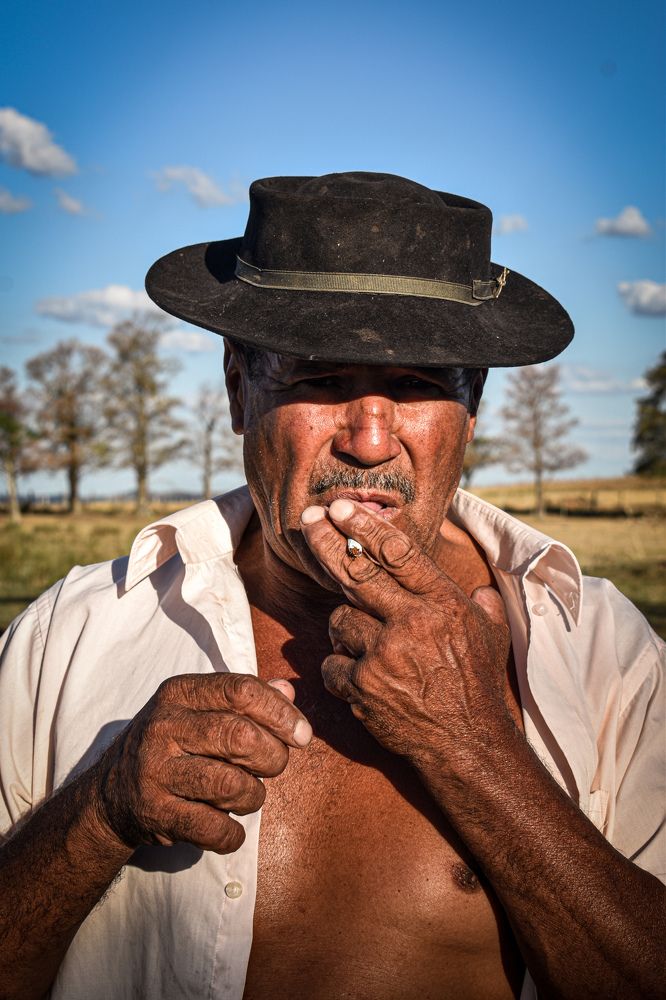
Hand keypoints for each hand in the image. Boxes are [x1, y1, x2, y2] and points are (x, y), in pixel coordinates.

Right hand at [94, 674, 310, 853]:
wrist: (111, 795)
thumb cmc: (173, 745)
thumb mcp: (199, 710)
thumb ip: (244, 700)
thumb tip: (288, 692)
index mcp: (180, 693)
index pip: (241, 691)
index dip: (281, 713)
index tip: (302, 734)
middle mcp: (164, 727)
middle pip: (240, 736)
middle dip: (273, 756)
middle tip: (274, 767)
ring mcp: (156, 771)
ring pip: (230, 784)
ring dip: (254, 796)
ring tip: (248, 795)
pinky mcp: (155, 813)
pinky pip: (213, 828)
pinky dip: (233, 834)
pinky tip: (230, 828)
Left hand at [300, 498, 513, 772]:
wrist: (468, 744)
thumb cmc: (478, 686)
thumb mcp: (492, 635)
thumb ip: (483, 604)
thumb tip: (479, 586)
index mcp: (443, 603)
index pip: (398, 552)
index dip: (365, 526)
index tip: (340, 508)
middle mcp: (413, 622)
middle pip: (356, 571)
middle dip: (327, 542)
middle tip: (311, 520)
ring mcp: (385, 654)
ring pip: (340, 619)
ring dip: (345, 628)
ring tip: (367, 644)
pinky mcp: (363, 686)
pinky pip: (331, 662)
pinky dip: (339, 668)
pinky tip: (359, 677)